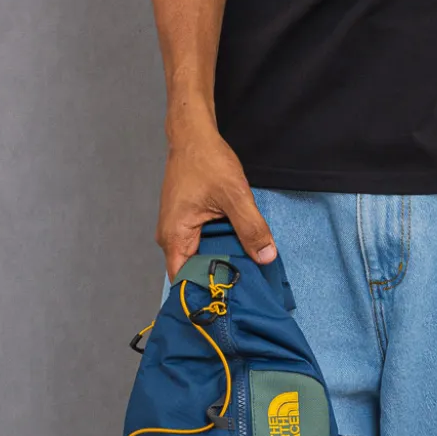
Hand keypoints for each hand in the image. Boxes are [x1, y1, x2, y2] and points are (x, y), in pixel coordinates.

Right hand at [158, 108, 276, 277]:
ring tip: (247, 272)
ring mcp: (177, 229)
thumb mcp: (235, 196)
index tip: (230, 299)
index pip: (185, 281)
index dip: (206, 292)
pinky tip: (239, 250)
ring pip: (200, 257)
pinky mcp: (186, 222)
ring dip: (221, 262)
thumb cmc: (206, 161)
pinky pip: (202, 243)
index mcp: (175, 236)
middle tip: (247, 288)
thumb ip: (251, 228)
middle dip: (218, 279)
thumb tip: (266, 257)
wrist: (193, 136)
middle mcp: (171, 238)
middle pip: (193, 271)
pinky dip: (219, 248)